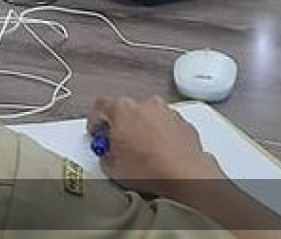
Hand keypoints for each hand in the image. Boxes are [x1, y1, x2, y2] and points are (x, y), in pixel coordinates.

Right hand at [87, 96, 223, 200]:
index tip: (96, 132)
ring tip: (142, 155)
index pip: (100, 106)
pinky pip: (167, 127)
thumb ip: (106, 154)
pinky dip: (162, 137)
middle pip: (126, 110)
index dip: (95, 121)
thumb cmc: (151, 168)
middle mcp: (147, 104)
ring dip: (143, 131)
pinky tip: (159, 156)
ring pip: (149, 117)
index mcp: (123, 108)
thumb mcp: (112, 167)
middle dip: (121, 126)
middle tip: (118, 146)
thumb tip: (109, 155)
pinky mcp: (185, 124)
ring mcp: (168, 113)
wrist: (185, 176)